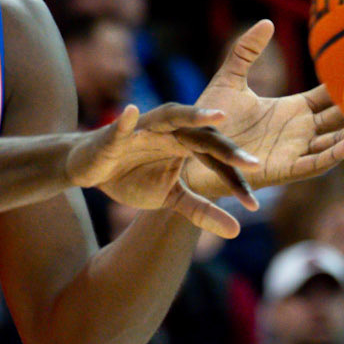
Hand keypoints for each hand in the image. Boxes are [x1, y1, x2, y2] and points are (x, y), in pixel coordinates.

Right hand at [66, 103, 258, 231]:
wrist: (90, 170)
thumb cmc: (132, 178)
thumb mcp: (171, 198)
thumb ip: (202, 211)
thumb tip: (237, 231)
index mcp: (186, 145)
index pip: (216, 160)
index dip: (234, 179)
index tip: (253, 204)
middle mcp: (171, 132)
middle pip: (203, 136)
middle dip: (226, 149)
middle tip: (252, 163)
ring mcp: (144, 129)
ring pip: (171, 118)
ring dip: (192, 115)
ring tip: (215, 116)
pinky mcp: (115, 133)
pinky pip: (122, 124)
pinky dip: (126, 120)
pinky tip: (131, 112)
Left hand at [178, 22, 343, 226]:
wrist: (189, 150)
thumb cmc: (208, 119)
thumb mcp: (229, 79)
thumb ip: (246, 51)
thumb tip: (266, 21)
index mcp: (290, 111)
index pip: (327, 99)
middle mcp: (296, 133)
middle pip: (338, 121)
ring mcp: (292, 151)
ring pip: (333, 143)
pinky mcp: (283, 170)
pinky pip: (315, 164)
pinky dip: (335, 154)